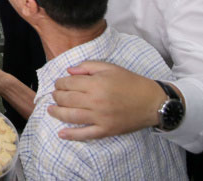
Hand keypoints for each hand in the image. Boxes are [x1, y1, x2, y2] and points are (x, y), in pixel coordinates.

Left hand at [48, 61, 166, 139]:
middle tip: (54, 95)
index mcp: (96, 84)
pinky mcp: (106, 130)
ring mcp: (100, 117)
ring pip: (71, 116)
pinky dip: (72, 135)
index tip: (58, 83)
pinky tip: (61, 134)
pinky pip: (85, 134)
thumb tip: (69, 71)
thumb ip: (87, 66)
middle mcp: (96, 101)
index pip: (69, 83)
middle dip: (56, 96)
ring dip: (57, 113)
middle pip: (67, 99)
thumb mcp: (109, 67)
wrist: (151, 102)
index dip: (60, 83)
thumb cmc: (130, 82)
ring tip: (51, 110)